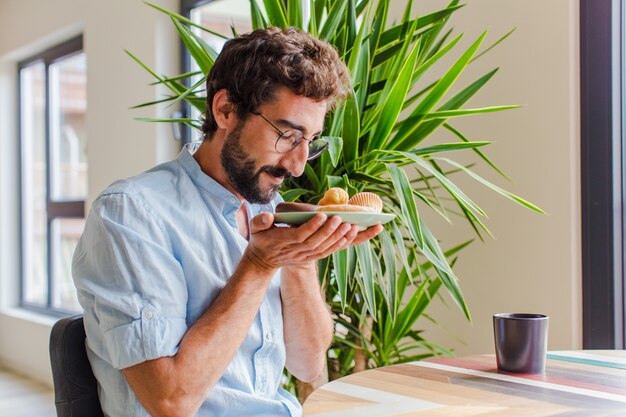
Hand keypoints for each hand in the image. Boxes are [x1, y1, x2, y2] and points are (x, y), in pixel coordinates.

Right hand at [244, 212, 381, 269]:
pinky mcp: (310, 258)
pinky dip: (338, 245)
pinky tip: (348, 236)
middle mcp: (295, 250)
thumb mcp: (255, 228)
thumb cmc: (260, 239)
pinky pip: (326, 253)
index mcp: (282, 241)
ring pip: (323, 248)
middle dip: (329, 231)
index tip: (322, 215)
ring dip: (337, 238)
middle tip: (341, 218)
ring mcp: (303, 256)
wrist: (263, 260)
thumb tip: (267, 217)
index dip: (311, 227)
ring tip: (350, 225)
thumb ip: (260, 221)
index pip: (299, 235)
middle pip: (315, 242)